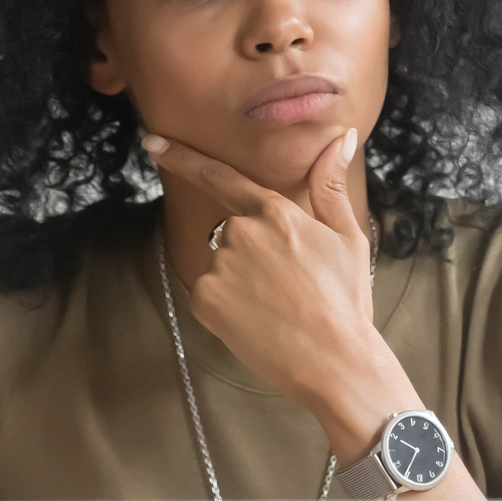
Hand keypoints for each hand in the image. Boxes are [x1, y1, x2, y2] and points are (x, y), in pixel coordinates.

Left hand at [142, 128, 387, 423]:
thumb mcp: (348, 238)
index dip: (183, 158)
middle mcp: (241, 233)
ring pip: (222, 265)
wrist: (334, 362)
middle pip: (233, 233)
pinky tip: (258, 321)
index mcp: (276, 213)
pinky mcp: (205, 299)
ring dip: (241, 281)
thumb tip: (339, 138)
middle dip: (252, 253)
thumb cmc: (346, 302)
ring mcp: (220, 267)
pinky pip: (210, 293)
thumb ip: (330, 185)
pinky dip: (227, 306)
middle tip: (289, 286)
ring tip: (279, 307)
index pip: (222, 178)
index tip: (152, 144)